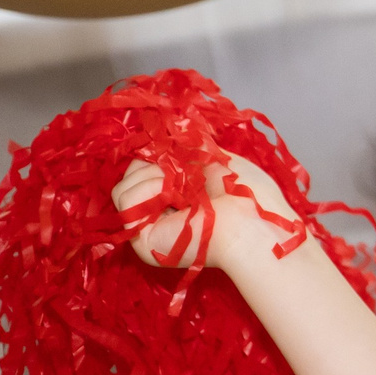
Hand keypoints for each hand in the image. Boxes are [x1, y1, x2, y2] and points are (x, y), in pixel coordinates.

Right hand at [110, 155, 292, 273]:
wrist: (252, 221)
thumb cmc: (246, 189)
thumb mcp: (213, 156)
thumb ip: (184, 148)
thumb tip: (159, 134)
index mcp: (178, 194)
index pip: (147, 166)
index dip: (158, 155)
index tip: (180, 155)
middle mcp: (162, 213)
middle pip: (131, 174)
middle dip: (156, 165)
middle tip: (186, 177)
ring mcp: (150, 228)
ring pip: (123, 186)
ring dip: (152, 177)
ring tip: (182, 191)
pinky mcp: (141, 240)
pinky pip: (124, 199)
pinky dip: (146, 190)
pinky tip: (171, 199)